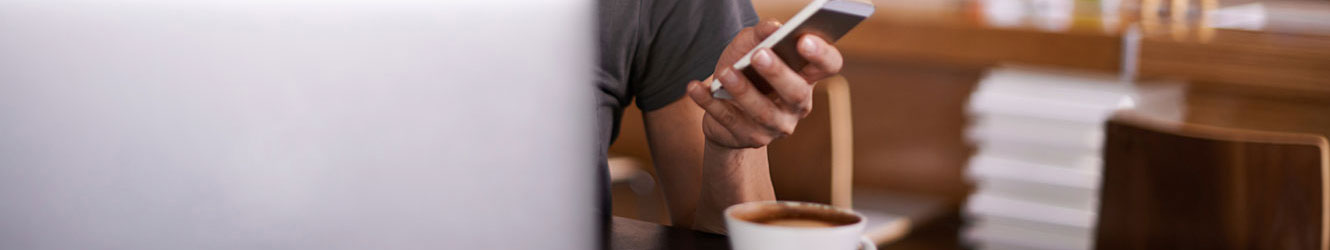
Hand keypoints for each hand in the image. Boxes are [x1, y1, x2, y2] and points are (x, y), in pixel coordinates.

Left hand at [686, 20, 844, 148]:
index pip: (829, 65)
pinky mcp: (750, 139)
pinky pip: (729, 121)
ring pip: (763, 112)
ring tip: (724, 73)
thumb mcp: (749, 46)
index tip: (804, 40)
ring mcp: (776, 126)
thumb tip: (772, 27)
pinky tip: (695, 87)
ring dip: (742, 91)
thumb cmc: (744, 71)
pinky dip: (709, 103)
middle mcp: (797, 104)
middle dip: (778, 73)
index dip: (821, 54)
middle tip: (759, 55)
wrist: (723, 108)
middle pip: (796, 92)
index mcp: (806, 76)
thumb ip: (760, 34)